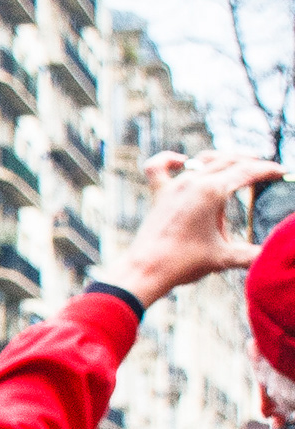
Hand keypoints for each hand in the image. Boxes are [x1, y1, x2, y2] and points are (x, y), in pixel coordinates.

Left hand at [113, 149, 281, 308]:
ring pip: (201, 160)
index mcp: (211, 191)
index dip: (267, 170)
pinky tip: (182, 161)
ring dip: (221, 159)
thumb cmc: (184, 263)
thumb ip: (252, 255)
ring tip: (237, 164)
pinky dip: (170, 160)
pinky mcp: (158, 195)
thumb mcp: (224, 258)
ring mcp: (173, 186)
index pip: (246, 172)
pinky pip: (159, 167)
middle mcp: (192, 182)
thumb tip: (271, 256)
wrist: (147, 270)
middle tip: (265, 169)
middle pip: (227, 161)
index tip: (281, 172)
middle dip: (250, 162)